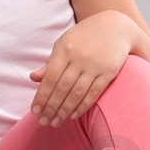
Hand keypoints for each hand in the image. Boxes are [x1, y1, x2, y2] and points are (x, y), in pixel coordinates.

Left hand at [28, 11, 133, 126]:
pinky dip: (83, 106)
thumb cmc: (84, 37)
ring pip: (77, 93)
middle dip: (51, 108)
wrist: (116, 27)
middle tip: (43, 122)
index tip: (34, 111)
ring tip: (56, 122)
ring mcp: (95, 65)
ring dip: (65, 111)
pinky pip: (94, 93)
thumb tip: (33, 78)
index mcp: (65, 49)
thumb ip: (50, 62)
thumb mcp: (64, 43)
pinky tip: (73, 115)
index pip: (50, 78)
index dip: (42, 96)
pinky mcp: (109, 72)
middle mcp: (79, 57)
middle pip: (62, 88)